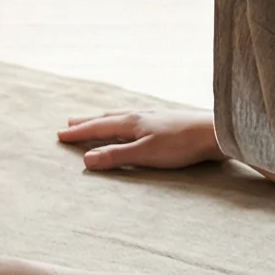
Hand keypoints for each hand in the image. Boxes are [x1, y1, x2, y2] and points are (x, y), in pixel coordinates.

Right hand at [57, 108, 221, 172]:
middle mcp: (140, 115)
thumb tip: (86, 160)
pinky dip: (123, 119)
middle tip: (69, 122)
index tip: (60, 135)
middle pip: (107, 118)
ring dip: (105, 119)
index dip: (79, 133)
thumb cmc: (181, 145)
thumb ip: (116, 157)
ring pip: (122, 116)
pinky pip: (136, 117)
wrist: (214, 132)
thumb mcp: (144, 154)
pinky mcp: (167, 119)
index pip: (98, 128)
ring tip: (97, 119)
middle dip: (87, 122)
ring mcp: (154, 115)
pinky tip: (133, 121)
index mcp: (131, 123)